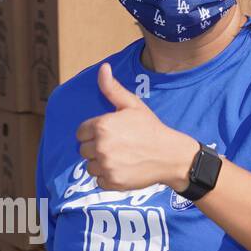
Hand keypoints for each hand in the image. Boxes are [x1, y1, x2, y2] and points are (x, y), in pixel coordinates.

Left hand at [76, 62, 199, 192]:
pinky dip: (108, 177)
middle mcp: (101, 147)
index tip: (109, 134)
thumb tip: (103, 68)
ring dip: (100, 164)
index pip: (80, 133)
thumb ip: (112, 89)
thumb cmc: (150, 128)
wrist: (169, 155)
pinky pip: (99, 180)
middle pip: (83, 150)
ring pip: (90, 167)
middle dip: (96, 148)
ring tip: (120, 157)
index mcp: (102, 126)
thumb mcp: (132, 105)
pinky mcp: (112, 182)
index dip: (93, 132)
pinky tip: (122, 169)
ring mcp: (106, 166)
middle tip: (117, 146)